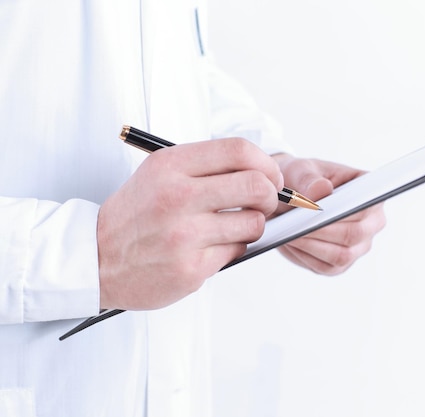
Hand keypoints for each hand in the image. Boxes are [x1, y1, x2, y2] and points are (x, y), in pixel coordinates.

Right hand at [97, 138, 282, 309]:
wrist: (95, 258)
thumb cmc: (136, 214)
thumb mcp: (160, 173)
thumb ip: (206, 166)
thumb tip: (262, 170)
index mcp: (171, 166)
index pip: (239, 150)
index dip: (266, 164)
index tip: (271, 176)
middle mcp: (177, 197)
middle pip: (256, 186)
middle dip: (270, 195)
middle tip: (264, 202)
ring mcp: (184, 235)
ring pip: (253, 223)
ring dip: (252, 225)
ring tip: (233, 227)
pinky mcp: (191, 268)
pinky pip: (237, 251)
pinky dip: (233, 248)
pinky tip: (211, 246)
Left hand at [273, 155, 385, 274]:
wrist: (288, 198)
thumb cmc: (300, 179)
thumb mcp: (300, 170)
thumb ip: (309, 179)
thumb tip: (322, 190)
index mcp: (370, 194)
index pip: (365, 207)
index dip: (343, 211)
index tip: (317, 209)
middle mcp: (372, 222)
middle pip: (353, 235)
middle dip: (321, 230)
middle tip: (294, 224)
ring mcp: (358, 246)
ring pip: (340, 256)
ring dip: (311, 245)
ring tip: (288, 231)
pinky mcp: (339, 264)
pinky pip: (324, 267)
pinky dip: (304, 255)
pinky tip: (290, 241)